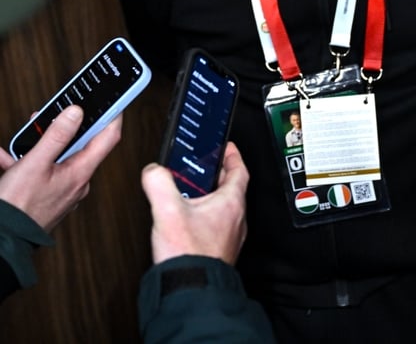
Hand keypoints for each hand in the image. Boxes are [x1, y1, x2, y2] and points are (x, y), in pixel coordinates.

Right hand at [0, 105, 121, 231]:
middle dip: (66, 127)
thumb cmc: (17, 208)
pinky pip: (47, 171)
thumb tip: (76, 112)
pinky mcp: (51, 196)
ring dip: (42, 144)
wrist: (2, 242)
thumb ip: (57, 136)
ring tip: (24, 138)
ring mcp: (65, 190)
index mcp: (80, 172)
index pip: (109, 137)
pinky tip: (9, 158)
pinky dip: (31, 161)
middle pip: (82, 144)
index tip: (116, 99)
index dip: (114, 115)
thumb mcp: (35, 164)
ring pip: (60, 157)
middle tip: (51, 114)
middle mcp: (77, 182)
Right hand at [141, 142, 248, 265]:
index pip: (240, 170)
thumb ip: (158, 183)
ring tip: (193, 192)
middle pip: (232, 188)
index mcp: (230, 204)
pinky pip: (218, 225)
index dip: (233, 155)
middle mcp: (235, 220)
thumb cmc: (188, 255)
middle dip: (218, 174)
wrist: (191, 292)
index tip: (227, 147)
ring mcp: (229, 236)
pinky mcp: (219, 251)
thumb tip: (153, 171)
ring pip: (225, 208)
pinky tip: (188, 221)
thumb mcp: (168, 211)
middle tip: (206, 166)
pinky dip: (207, 215)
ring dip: (212, 196)